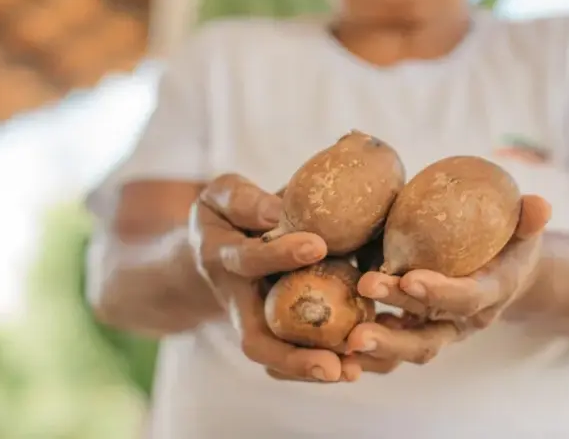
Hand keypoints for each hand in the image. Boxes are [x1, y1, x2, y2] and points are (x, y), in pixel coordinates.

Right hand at [191, 174, 349, 382]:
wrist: (207, 251)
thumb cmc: (223, 215)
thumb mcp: (221, 196)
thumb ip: (244, 200)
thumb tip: (279, 212)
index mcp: (222, 258)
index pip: (249, 260)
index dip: (279, 254)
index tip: (317, 244)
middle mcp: (236, 300)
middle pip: (257, 339)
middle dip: (293, 355)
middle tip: (333, 364)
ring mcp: (254, 321)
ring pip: (277, 357)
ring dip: (312, 369)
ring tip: (352, 372)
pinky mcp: (274, 331)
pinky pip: (294, 355)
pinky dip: (325, 363)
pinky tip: (362, 364)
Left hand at [345, 195, 551, 371]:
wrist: (503, 273)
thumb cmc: (508, 243)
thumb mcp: (522, 229)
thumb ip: (527, 219)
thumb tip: (539, 203)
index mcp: (489, 295)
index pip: (465, 298)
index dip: (439, 292)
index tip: (409, 278)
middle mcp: (462, 324)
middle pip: (428, 337)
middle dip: (394, 330)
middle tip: (361, 310)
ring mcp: (437, 333)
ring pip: (405, 351)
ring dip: (375, 347)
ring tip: (343, 339)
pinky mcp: (415, 333)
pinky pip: (389, 352)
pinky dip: (364, 354)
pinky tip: (335, 342)